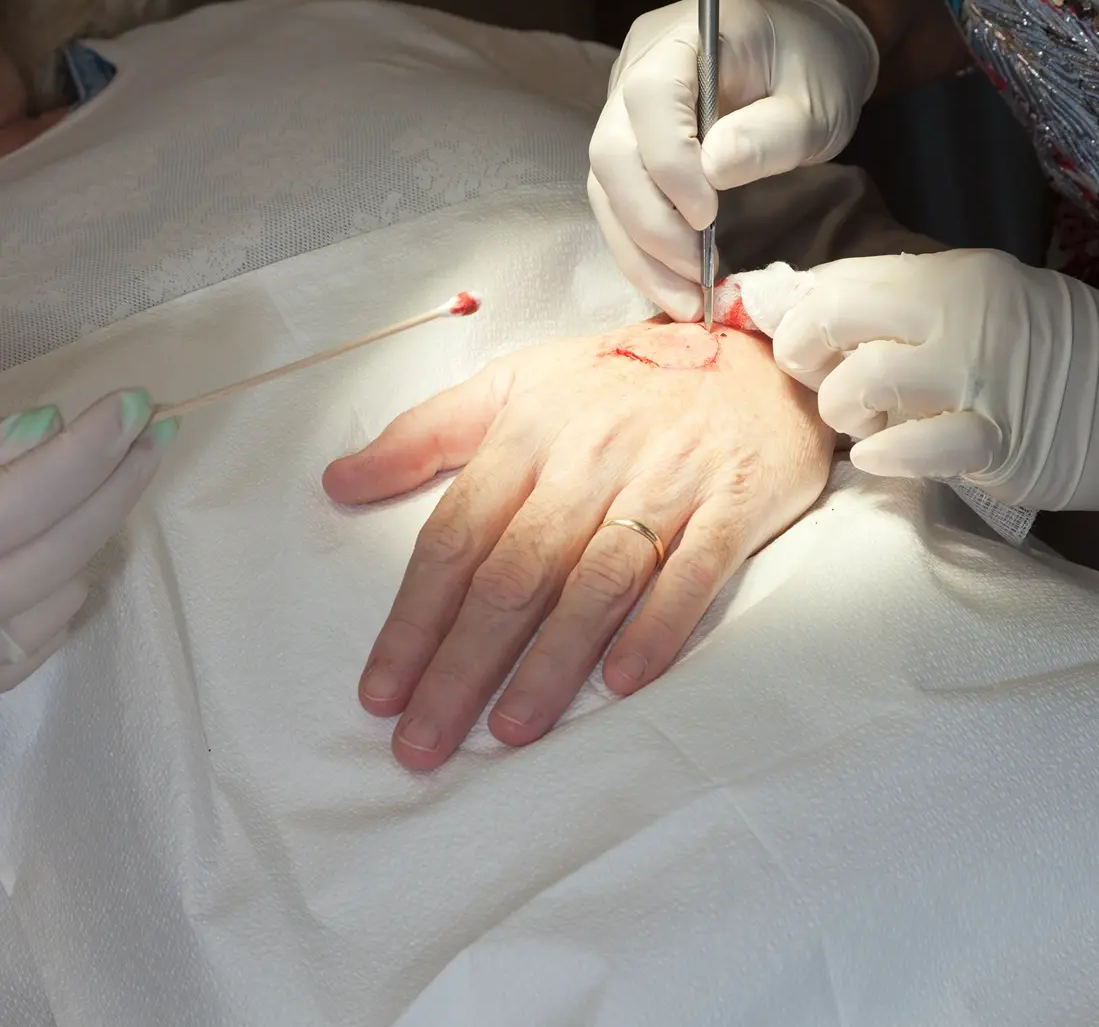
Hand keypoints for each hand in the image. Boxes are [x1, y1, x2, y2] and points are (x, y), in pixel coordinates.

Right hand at [0, 391, 174, 690]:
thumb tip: (45, 426)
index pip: (27, 497)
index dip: (84, 449)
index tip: (134, 401)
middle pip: (62, 545)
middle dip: (117, 481)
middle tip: (157, 428)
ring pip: (63, 588)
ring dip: (93, 530)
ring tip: (114, 478)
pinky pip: (44, 632)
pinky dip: (63, 587)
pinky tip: (63, 554)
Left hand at [322, 321, 832, 767]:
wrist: (760, 357)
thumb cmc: (627, 380)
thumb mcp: (520, 382)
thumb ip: (428, 432)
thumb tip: (337, 481)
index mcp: (529, 430)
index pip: (457, 534)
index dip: (414, 617)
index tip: (380, 691)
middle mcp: (592, 457)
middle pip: (515, 571)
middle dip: (462, 663)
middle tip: (422, 742)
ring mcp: (667, 479)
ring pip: (596, 579)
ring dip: (550, 660)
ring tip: (508, 731)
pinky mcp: (735, 501)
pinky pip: (693, 571)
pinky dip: (658, 626)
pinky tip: (623, 682)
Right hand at [587, 0, 878, 320]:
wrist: (805, 48)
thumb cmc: (814, 68)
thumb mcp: (815, 102)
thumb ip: (770, 133)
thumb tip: (712, 171)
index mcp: (683, 38)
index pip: (649, 99)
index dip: (670, 164)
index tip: (708, 217)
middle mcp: (635, 70)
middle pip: (611, 152)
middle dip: (650, 225)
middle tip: (697, 275)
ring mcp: (623, 110)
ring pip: (605, 188)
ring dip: (640, 252)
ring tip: (685, 301)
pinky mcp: (630, 146)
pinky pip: (619, 203)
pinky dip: (643, 251)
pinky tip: (674, 287)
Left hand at [738, 251, 1098, 514]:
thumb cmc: (1061, 355)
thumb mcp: (986, 305)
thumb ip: (904, 306)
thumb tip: (801, 299)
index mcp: (954, 277)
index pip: (842, 277)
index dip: (794, 309)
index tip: (785, 335)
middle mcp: (963, 315)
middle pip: (836, 315)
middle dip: (801, 351)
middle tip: (816, 378)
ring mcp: (981, 377)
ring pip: (865, 381)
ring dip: (842, 411)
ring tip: (861, 424)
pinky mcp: (999, 441)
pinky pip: (915, 448)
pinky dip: (882, 455)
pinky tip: (881, 456)